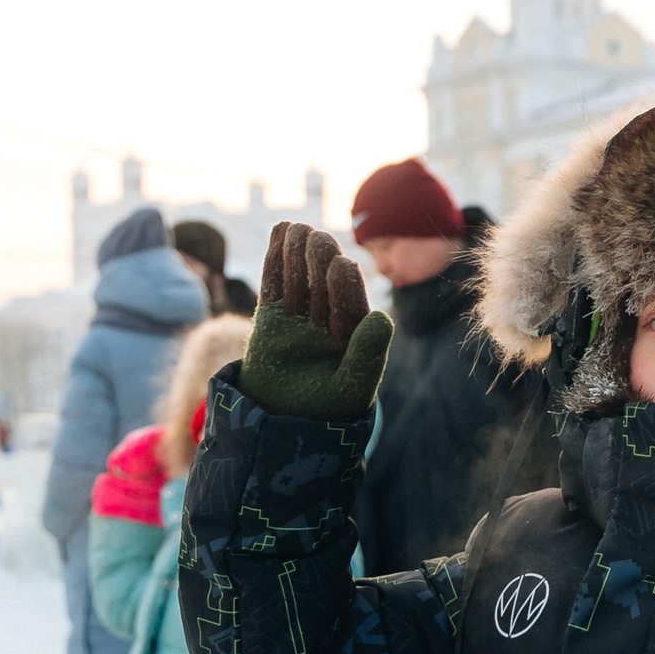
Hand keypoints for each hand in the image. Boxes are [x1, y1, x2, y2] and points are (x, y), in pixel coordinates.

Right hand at [241, 220, 393, 421]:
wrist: (281, 426)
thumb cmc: (324, 412)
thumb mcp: (350, 387)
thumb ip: (367, 354)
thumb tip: (383, 316)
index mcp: (354, 337)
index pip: (350, 306)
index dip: (345, 286)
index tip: (342, 265)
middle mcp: (329, 323)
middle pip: (325, 288)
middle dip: (321, 263)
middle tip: (318, 238)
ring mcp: (299, 320)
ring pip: (299, 282)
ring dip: (297, 255)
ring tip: (296, 228)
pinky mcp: (271, 320)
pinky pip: (274, 287)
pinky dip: (274, 261)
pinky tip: (278, 233)